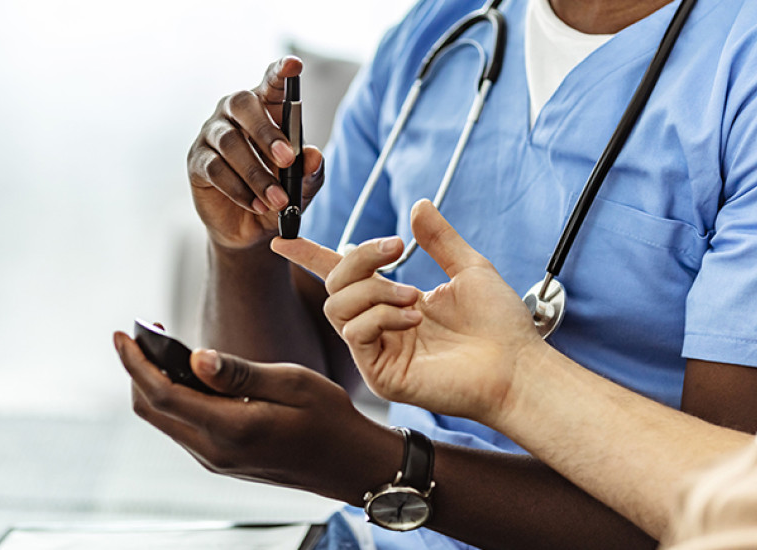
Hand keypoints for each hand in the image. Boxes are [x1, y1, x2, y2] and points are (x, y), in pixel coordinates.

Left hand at [113, 332, 399, 503]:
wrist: (349, 463)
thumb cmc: (329, 418)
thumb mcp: (291, 383)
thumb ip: (239, 373)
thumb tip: (194, 357)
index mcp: (230, 429)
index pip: (163, 395)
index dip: (136, 362)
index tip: (123, 333)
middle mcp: (215, 451)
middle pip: (154, 410)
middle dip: (138, 371)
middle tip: (140, 335)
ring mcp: (217, 460)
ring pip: (166, 420)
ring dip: (155, 385)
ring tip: (161, 349)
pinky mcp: (224, 459)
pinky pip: (184, 427)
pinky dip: (175, 399)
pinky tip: (189, 375)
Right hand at [187, 56, 324, 250]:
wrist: (251, 230)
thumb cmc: (278, 195)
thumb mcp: (301, 187)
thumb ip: (310, 172)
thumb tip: (314, 156)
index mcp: (265, 110)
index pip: (271, 82)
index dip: (280, 71)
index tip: (294, 66)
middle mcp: (234, 115)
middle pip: (241, 104)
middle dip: (265, 131)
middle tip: (287, 159)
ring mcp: (212, 136)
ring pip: (229, 143)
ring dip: (256, 174)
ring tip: (278, 200)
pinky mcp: (197, 162)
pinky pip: (216, 170)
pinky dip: (240, 190)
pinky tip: (257, 205)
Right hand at [271, 199, 545, 424]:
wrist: (517, 367)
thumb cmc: (500, 326)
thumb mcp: (470, 269)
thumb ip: (439, 239)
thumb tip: (417, 205)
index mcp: (394, 301)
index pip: (342, 276)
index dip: (310, 256)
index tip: (282, 238)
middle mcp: (379, 326)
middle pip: (333, 284)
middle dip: (359, 259)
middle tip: (396, 248)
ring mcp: (377, 351)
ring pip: (337, 306)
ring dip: (373, 289)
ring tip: (414, 297)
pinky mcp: (380, 374)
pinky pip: (354, 332)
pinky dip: (381, 315)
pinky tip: (414, 319)